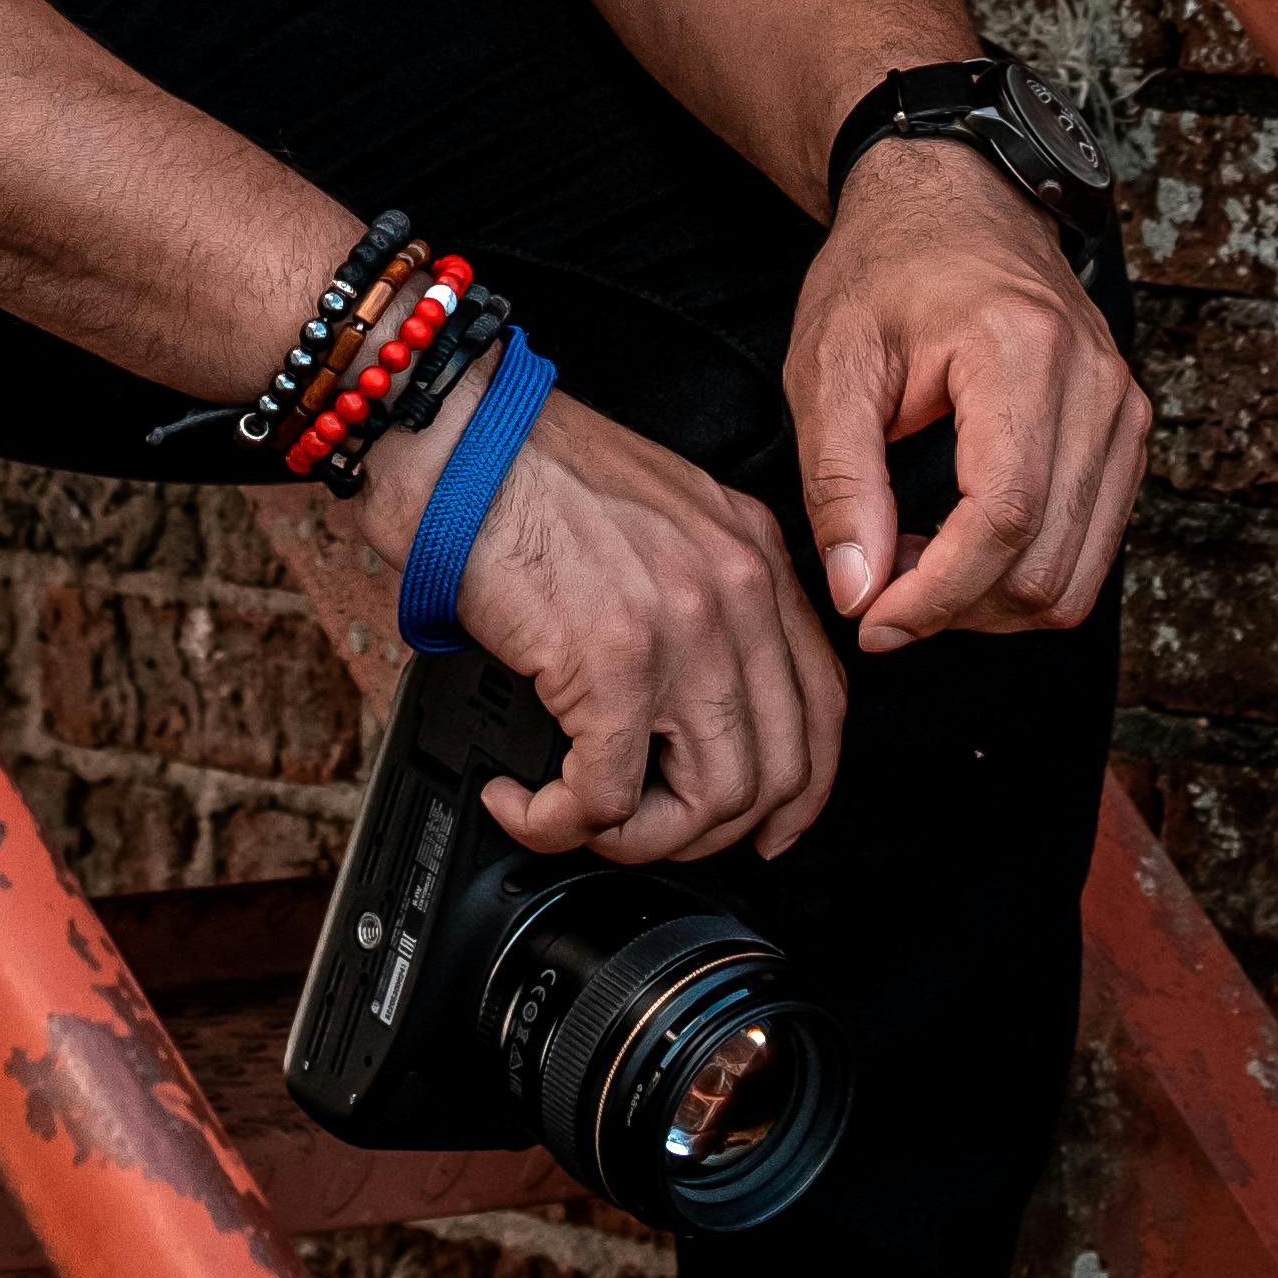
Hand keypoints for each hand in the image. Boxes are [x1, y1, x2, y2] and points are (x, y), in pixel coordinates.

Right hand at [354, 382, 845, 867]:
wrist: (454, 438)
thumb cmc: (528, 469)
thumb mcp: (658, 517)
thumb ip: (701, 595)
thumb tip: (691, 701)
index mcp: (753, 555)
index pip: (823, 706)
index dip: (799, 792)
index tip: (766, 827)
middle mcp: (737, 592)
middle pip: (778, 771)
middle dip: (709, 830)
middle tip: (644, 830)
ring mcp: (684, 630)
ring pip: (709, 801)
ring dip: (639, 838)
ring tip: (577, 814)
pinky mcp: (611, 666)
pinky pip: (606, 799)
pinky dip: (557, 823)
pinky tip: (522, 800)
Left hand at [790, 142, 1149, 653]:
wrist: (952, 201)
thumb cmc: (883, 271)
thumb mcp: (829, 365)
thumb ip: (841, 484)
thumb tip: (860, 596)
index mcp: (1021, 351)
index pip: (1002, 517)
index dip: (937, 594)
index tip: (873, 623)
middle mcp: (1095, 382)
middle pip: (1047, 562)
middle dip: (958, 608)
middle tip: (879, 588)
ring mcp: (1124, 407)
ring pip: (1078, 573)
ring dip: (992, 602)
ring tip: (915, 563)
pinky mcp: (1127, 431)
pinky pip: (1092, 545)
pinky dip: (1026, 574)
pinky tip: (960, 545)